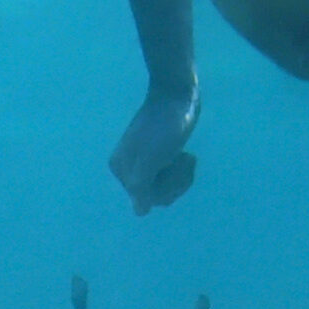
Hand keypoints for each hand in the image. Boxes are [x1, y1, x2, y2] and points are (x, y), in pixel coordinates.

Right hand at [111, 88, 199, 213]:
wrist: (178, 96)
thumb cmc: (164, 127)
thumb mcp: (152, 158)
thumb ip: (142, 186)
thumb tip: (140, 212)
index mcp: (121, 169)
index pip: (145, 200)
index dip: (163, 189)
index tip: (169, 165)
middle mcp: (129, 169)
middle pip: (157, 197)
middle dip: (175, 182)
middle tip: (182, 159)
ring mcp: (146, 163)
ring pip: (167, 189)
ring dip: (182, 177)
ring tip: (187, 157)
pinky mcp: (161, 156)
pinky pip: (172, 178)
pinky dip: (183, 171)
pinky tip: (187, 156)